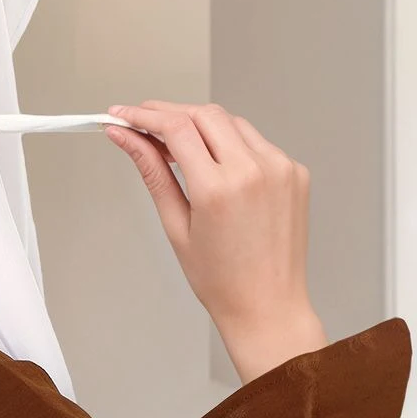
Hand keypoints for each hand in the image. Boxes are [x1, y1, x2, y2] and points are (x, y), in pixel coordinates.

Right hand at [105, 101, 326, 382]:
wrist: (268, 305)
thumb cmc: (221, 279)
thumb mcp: (175, 224)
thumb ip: (152, 172)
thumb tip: (126, 139)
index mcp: (219, 188)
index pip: (175, 128)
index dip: (143, 116)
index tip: (122, 114)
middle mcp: (254, 171)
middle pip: (203, 114)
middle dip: (168, 112)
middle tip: (141, 123)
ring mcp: (281, 168)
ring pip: (231, 122)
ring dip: (199, 123)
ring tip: (173, 144)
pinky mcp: (295, 171)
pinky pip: (255, 141)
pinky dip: (228, 141)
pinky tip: (212, 160)